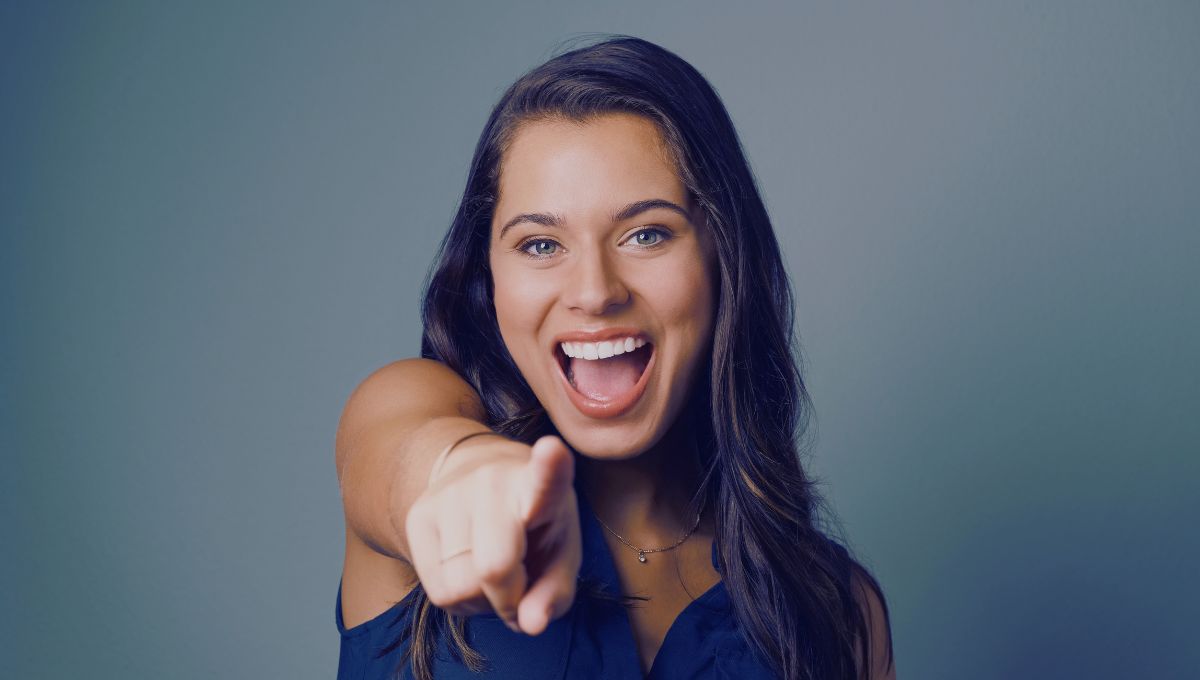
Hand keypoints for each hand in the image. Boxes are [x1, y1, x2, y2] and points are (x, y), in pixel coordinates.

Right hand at [404, 434, 580, 634]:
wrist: (480, 482)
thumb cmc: (535, 527)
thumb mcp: (560, 557)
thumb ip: (555, 594)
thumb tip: (531, 624)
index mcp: (540, 484)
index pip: (545, 477)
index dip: (550, 467)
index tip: (553, 450)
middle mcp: (492, 480)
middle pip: (494, 568)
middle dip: (510, 598)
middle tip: (520, 582)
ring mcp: (450, 493)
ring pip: (461, 587)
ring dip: (482, 599)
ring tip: (492, 571)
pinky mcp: (418, 514)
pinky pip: (438, 593)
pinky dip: (459, 601)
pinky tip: (469, 573)